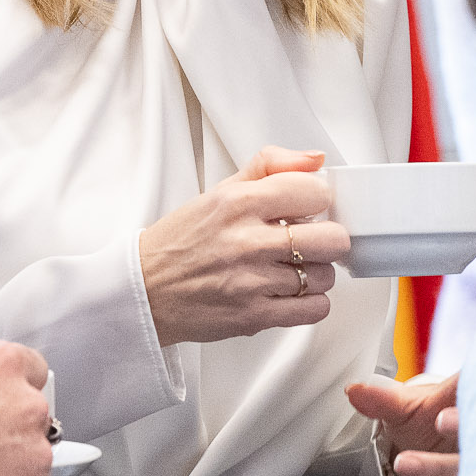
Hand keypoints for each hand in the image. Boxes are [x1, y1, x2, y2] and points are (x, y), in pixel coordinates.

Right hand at [136, 146, 347, 345]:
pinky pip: (313, 309)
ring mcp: (252, 282)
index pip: (314, 191)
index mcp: (238, 202)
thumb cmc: (181, 242)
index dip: (319, 200)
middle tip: (311, 241)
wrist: (144, 291)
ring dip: (315, 273)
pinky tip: (291, 293)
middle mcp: (247, 241)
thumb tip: (315, 159)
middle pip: (332, 239)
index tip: (309, 208)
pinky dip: (311, 303)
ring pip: (324, 276)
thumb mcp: (219, 191)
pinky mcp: (254, 317)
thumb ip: (269, 167)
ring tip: (292, 269)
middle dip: (327, 239)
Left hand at [347, 372, 460, 475]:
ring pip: (467, 466)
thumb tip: (352, 391)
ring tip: (404, 463)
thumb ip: (384, 400)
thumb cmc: (429, 422)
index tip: (452, 386)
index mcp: (471, 398)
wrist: (438, 454)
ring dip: (440, 467)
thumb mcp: (408, 408)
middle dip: (463, 423)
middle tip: (441, 419)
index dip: (475, 385)